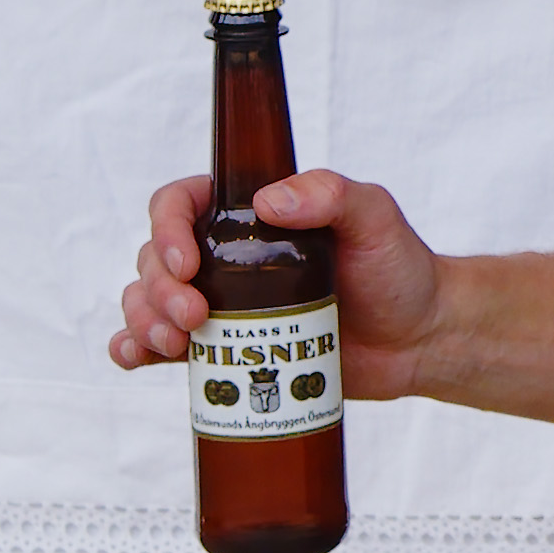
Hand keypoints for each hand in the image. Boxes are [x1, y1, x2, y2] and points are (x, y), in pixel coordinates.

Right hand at [110, 167, 451, 396]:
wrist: (418, 338)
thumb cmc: (398, 270)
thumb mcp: (375, 217)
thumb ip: (332, 193)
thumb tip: (269, 202)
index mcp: (248, 214)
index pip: (179, 204)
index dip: (166, 229)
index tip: (187, 264)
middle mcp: (225, 256)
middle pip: (154, 259)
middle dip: (158, 290)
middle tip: (196, 319)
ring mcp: (220, 303)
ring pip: (148, 302)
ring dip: (144, 320)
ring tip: (178, 345)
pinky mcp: (225, 348)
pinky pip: (160, 347)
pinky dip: (135, 349)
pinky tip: (138, 359)